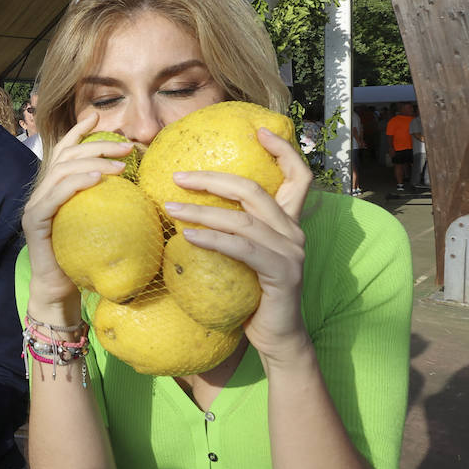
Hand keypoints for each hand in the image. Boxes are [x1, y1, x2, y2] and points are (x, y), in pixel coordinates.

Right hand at [20, 114, 134, 318]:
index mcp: (54, 189)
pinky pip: (53, 197)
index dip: (78, 131)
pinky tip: (95, 180)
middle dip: (96, 145)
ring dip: (91, 163)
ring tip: (120, 166)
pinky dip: (74, 184)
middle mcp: (41, 192)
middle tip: (127, 147)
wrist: (60, 290)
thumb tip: (136, 182)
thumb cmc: (84, 257)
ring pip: (61, 171)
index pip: (64, 151)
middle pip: (66, 156)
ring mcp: (35, 206)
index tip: (98, 116)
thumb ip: (107, 201)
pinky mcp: (35, 221)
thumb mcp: (99, 222)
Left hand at [160, 127, 312, 363]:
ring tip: (170, 206)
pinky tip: (189, 236)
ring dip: (202, 210)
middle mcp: (294, 232)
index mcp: (288, 223)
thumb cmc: (254, 295)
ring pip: (243, 219)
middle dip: (214, 179)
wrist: (278, 338)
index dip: (283, 150)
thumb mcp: (246, 257)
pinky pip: (242, 248)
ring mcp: (290, 252)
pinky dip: (214, 238)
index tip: (258, 130)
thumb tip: (193, 210)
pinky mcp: (281, 273)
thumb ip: (236, 232)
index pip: (298, 177)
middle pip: (255, 190)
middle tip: (178, 176)